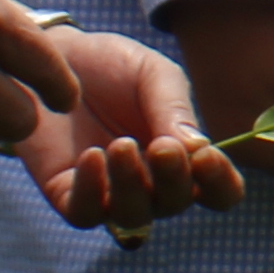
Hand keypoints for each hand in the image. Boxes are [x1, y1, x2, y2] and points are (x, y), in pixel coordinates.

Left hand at [11, 27, 246, 242]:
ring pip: (132, 216)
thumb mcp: (153, 75)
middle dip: (173, 181)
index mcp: (183, 156)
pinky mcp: (67, 193)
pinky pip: (85, 213)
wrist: (53, 56)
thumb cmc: (112, 66)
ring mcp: (109, 192)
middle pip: (174, 204)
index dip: (220, 183)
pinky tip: (92, 156)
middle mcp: (150, 182)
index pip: (219, 190)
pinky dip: (92, 192)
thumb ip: (174, 110)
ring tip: (120, 145)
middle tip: (161, 148)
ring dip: (132, 186)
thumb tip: (198, 150)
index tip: (206, 156)